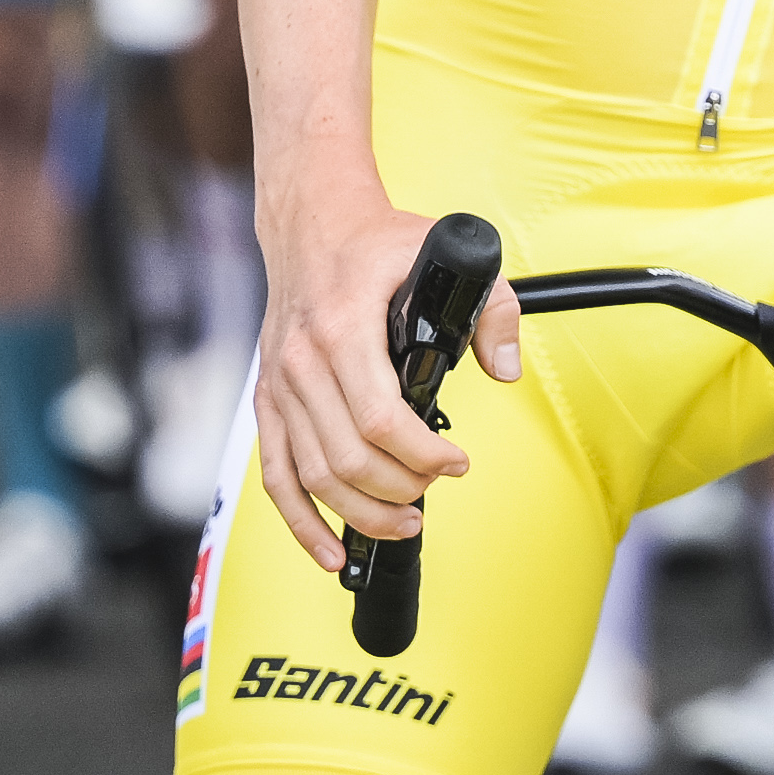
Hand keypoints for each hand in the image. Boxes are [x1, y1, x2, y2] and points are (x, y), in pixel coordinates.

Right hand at [253, 178, 522, 572]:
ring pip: (313, 475)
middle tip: (434, 489)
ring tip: (406, 522)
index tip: (455, 462)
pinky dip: (301, 521)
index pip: (380, 417)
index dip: (423, 455)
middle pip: (348, 458)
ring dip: (360, 513)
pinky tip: (330, 551)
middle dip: (400, 489)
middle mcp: (302, 362)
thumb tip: (505, 368)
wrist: (311, 223)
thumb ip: (492, 309)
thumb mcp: (442, 254)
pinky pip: (276, 474)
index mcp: (343, 327)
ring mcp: (279, 385)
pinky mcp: (268, 401)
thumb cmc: (375, 242)